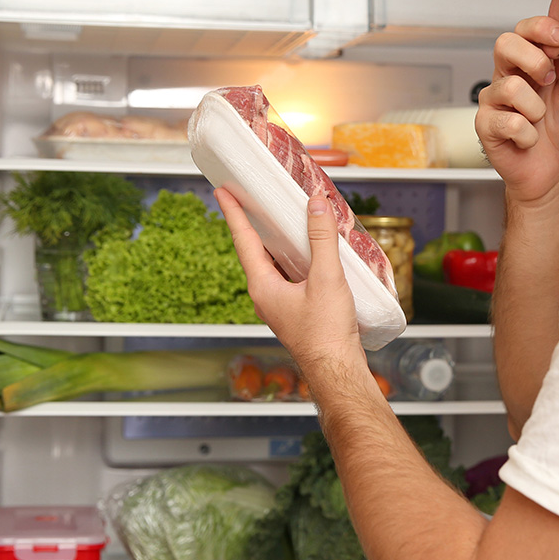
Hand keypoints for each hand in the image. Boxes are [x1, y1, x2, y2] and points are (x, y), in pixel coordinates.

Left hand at [215, 187, 369, 392]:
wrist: (336, 368)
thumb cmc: (326, 331)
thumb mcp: (326, 278)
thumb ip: (321, 239)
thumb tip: (315, 205)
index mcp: (263, 286)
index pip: (244, 240)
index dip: (233, 213)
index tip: (222, 192)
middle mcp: (265, 295)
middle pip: (256, 251)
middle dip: (255, 225)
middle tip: (253, 200)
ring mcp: (279, 305)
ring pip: (274, 265)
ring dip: (278, 243)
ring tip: (284, 221)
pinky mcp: (296, 311)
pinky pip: (290, 277)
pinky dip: (296, 259)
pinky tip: (313, 255)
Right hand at [476, 16, 558, 202]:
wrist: (554, 172)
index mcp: (531, 63)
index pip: (527, 29)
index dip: (543, 28)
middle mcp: (509, 75)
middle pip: (504, 43)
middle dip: (533, 58)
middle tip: (550, 78)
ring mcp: (494, 100)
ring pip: (509, 85)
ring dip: (535, 107)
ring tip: (540, 119)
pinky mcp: (486, 125)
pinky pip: (510, 122)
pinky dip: (528, 135)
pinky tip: (529, 139)